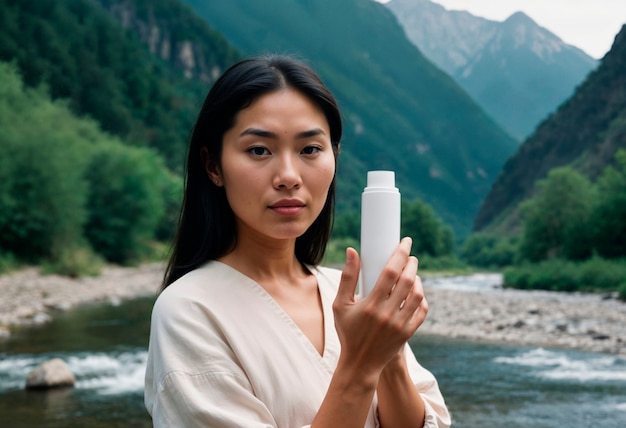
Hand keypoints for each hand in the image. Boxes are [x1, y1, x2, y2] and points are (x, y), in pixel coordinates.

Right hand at [333, 238, 427, 374]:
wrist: (360, 363)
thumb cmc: (348, 331)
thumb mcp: (340, 305)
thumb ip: (347, 277)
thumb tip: (352, 251)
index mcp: (370, 304)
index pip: (390, 272)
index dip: (400, 254)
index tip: (405, 242)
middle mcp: (386, 314)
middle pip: (407, 281)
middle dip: (412, 264)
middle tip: (410, 256)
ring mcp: (399, 325)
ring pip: (417, 295)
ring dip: (418, 280)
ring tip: (413, 273)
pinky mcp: (407, 333)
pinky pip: (421, 312)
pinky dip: (421, 299)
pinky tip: (416, 291)